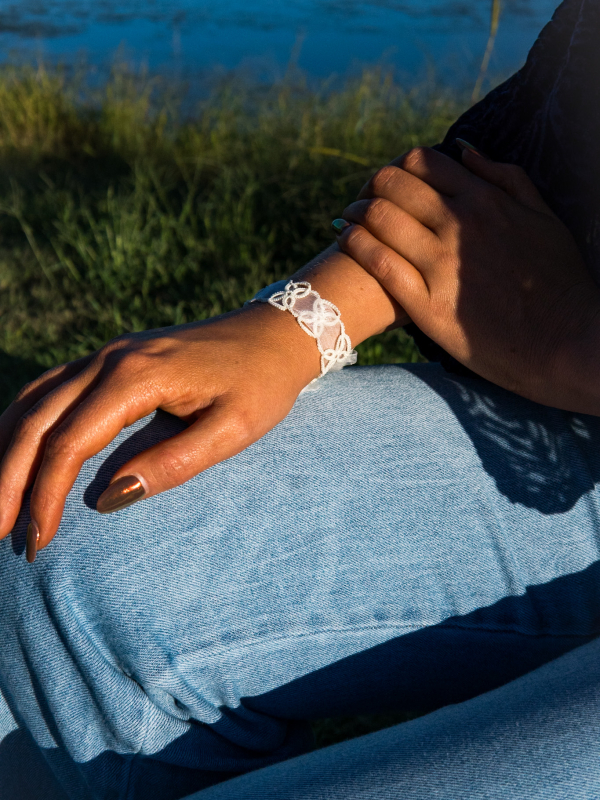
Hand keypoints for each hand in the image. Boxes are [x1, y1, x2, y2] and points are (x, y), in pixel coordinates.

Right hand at [0, 304, 317, 558]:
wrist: (274, 334)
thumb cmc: (260, 385)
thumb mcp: (232, 430)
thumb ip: (172, 463)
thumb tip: (107, 499)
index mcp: (137, 377)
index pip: (69, 442)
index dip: (45, 495)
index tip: (38, 540)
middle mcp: (109, 358)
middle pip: (35, 421)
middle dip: (9, 481)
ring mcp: (105, 353)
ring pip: (32, 401)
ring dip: (6, 452)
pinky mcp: (110, 357)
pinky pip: (48, 388)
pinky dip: (23, 423)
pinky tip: (13, 451)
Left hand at [334, 145, 599, 411]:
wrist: (568, 343)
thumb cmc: (560, 282)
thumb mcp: (543, 217)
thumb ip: (506, 178)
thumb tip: (464, 149)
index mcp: (486, 200)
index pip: (422, 162)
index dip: (397, 167)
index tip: (389, 183)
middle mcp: (460, 225)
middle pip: (391, 184)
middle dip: (368, 187)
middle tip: (360, 200)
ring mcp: (442, 265)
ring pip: (378, 218)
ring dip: (354, 213)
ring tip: (346, 220)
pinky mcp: (428, 306)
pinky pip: (378, 263)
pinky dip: (355, 245)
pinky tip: (345, 242)